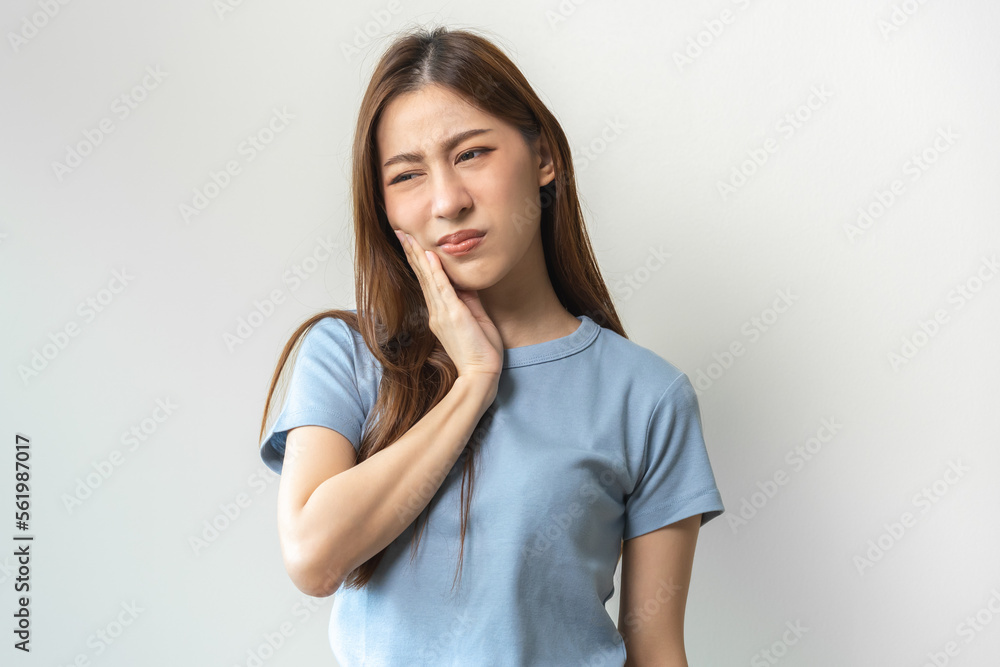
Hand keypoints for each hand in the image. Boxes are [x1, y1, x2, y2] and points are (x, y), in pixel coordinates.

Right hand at [393, 229, 502, 382]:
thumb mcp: (475, 319)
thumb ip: (468, 300)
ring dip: (418, 256)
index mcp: (441, 313)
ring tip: (408, 237)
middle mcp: (437, 311)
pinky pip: (443, 289)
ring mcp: (443, 313)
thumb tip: (465, 283)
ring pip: (428, 278)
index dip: (420, 261)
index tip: (412, 244)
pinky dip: (436, 271)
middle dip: (412, 252)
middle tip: (401, 232)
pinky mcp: (453, 315)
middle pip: (422, 275)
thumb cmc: (481, 351)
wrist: (481, 374)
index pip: (428, 281)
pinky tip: (430, 256)